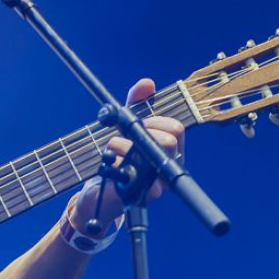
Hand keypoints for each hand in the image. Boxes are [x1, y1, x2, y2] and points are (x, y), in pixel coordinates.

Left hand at [71, 78, 185, 231]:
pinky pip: (139, 178)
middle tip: (125, 135)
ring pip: (151, 157)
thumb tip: (147, 83)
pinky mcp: (144, 196)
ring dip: (124, 147)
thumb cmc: (119, 154)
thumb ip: (136, 102)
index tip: (141, 122)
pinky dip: (120, 168)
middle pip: (169, 141)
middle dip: (144, 133)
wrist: (102, 187)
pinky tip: (113, 166)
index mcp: (170, 146)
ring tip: (111, 149)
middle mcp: (169, 164)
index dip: (157, 121)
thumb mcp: (126, 124)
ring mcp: (160, 182)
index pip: (176, 128)